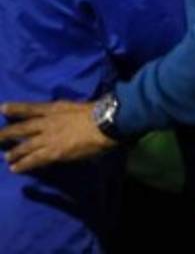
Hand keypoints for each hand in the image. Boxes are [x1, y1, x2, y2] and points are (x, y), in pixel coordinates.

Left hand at [0, 101, 115, 173]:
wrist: (104, 123)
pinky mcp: (53, 152)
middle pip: (22, 128)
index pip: (31, 108)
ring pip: (25, 146)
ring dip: (14, 152)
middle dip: (6, 133)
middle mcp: (47, 123)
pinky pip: (34, 160)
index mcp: (55, 109)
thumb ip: (66, 112)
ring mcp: (48, 138)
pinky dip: (23, 164)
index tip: (2, 108)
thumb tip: (65, 116)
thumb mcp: (77, 106)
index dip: (16, 108)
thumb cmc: (96, 112)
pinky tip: (14, 169)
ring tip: (6, 157)